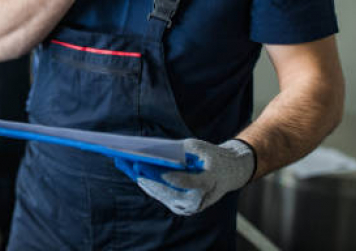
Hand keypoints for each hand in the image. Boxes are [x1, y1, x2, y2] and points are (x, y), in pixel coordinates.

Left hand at [116, 139, 254, 215]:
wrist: (229, 173)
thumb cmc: (212, 156)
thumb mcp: (198, 147)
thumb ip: (178, 150)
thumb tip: (154, 149)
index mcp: (210, 181)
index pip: (189, 182)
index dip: (174, 177)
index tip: (156, 169)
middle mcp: (200, 199)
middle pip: (171, 191)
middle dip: (149, 176)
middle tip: (132, 164)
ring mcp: (190, 206)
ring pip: (163, 195)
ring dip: (143, 180)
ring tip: (125, 165)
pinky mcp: (182, 207)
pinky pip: (162, 196)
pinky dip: (148, 184)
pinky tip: (134, 172)